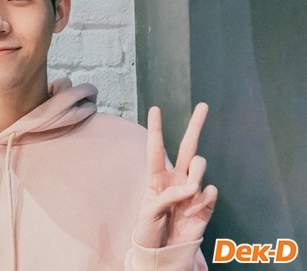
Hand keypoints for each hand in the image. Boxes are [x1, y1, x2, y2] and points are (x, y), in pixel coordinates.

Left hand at [134, 103, 217, 247]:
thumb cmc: (149, 230)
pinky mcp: (205, 203)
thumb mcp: (148, 212)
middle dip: (195, 125)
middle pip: (188, 146)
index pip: (156, 149)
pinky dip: (201, 201)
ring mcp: (192, 189)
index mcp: (156, 177)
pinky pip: (209, 190)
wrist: (163, 253)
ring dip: (195, 174)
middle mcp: (176, 178)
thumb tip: (191, 188)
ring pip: (199, 165)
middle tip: (202, 105)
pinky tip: (192, 212)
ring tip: (188, 193)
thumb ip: (166, 196)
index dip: (156, 129)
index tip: (155, 108)